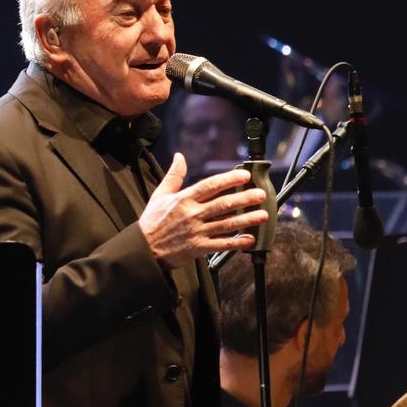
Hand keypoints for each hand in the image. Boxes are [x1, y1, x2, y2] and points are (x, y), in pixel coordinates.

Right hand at [139, 156, 269, 267]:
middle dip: (244, 199)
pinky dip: (236, 242)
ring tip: (263, 215)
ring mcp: (197, 232)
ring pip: (226, 224)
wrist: (144, 249)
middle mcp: (192, 214)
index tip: (244, 176)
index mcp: (184, 200)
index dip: (229, 180)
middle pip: (223, 204)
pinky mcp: (198, 248)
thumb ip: (174, 175)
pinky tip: (249, 239)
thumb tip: (179, 157)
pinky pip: (221, 245)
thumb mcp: (159, 195)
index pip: (210, 186)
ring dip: (246, 219)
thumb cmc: (152, 222)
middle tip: (261, 195)